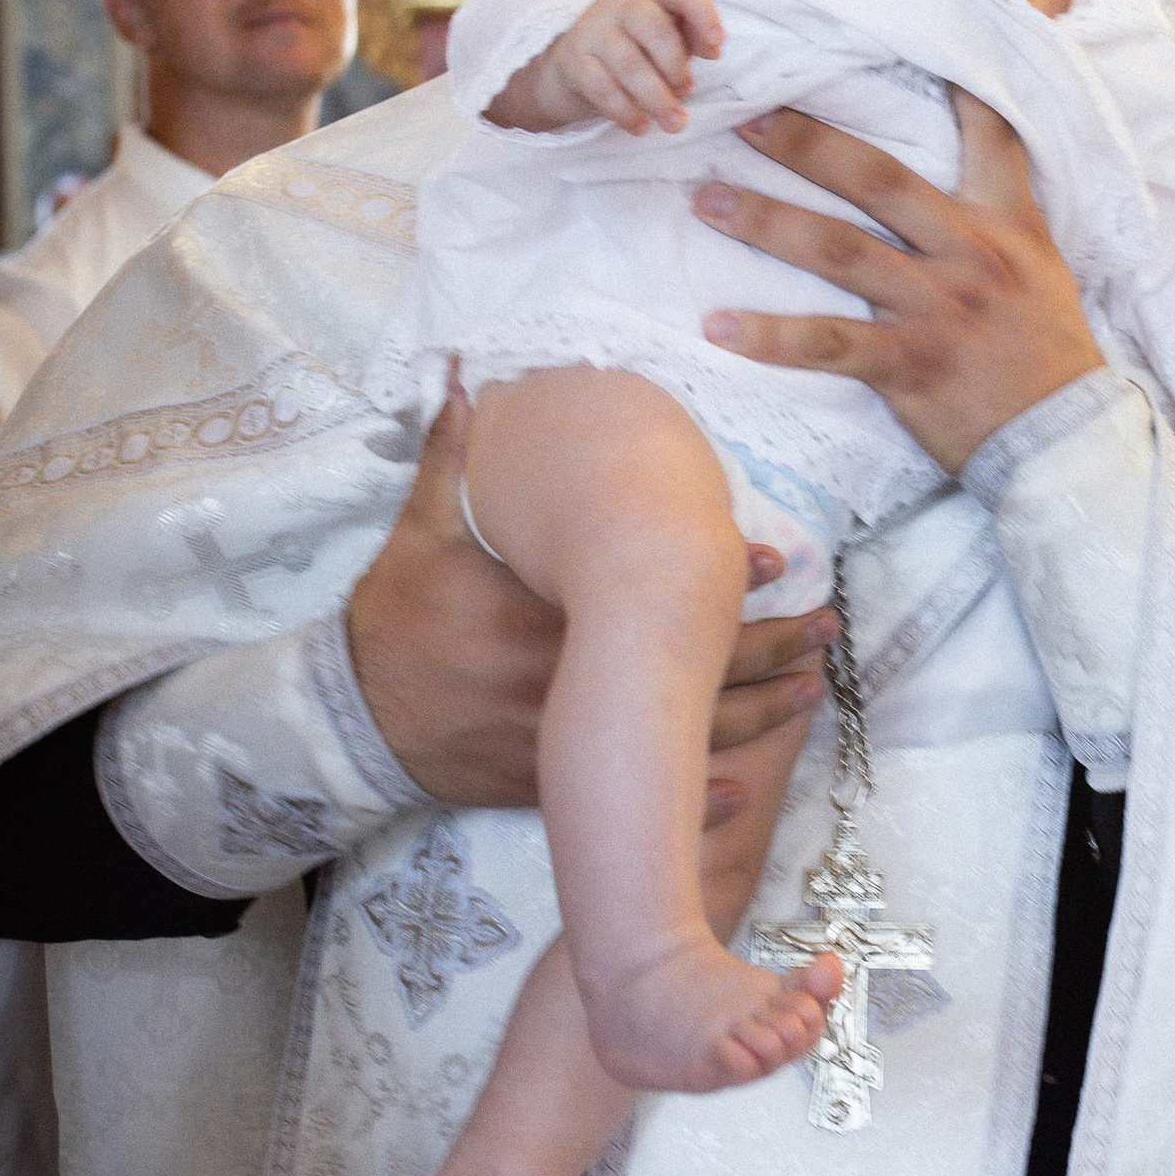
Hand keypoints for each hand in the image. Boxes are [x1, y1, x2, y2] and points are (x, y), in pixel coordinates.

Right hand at [345, 391, 831, 808]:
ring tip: (808, 691)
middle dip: (766, 649)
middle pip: (688, 669)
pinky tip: (740, 793)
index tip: (773, 561)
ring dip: (752, 716)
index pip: (649, 596)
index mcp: (545, 614)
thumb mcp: (421, 533)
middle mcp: (567, 683)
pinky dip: (688, 799)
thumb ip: (451, 457)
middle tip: (826, 627)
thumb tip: (463, 376)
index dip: (718, 582)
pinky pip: (631, 793)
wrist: (349, 723)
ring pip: (676, 735)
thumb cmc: (396, 621)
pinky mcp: (551, 786)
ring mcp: (563, 742)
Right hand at [485, 0, 723, 136]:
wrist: (577, 60)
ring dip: (656, 98)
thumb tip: (713, 49)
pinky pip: (602, 88)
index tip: (717, 46)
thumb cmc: (638, 45)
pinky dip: (625, 112)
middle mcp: (620, 4)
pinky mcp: (573, 60)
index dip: (702, 14)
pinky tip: (642, 128)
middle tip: (687, 93)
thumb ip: (694, 37)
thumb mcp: (670, 35)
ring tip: (675, 123)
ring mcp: (594, 29)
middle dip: (675, 67)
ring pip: (628, 63)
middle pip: (653, 27)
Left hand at [691, 91, 1103, 477]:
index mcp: (1004, 222)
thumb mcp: (1042, 265)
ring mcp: (936, 308)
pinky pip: (828, 345)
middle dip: (805, 143)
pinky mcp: (910, 365)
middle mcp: (968, 253)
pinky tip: (718, 326)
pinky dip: (771, 337)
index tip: (889, 38)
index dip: (951, 82)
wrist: (1065, 439)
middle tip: (743, 116)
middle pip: (875, 180)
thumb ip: (1003, 209)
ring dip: (767, 222)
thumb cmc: (1047, 350)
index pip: (986, 133)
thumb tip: (975, 161)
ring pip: (839, 252)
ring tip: (705, 201)